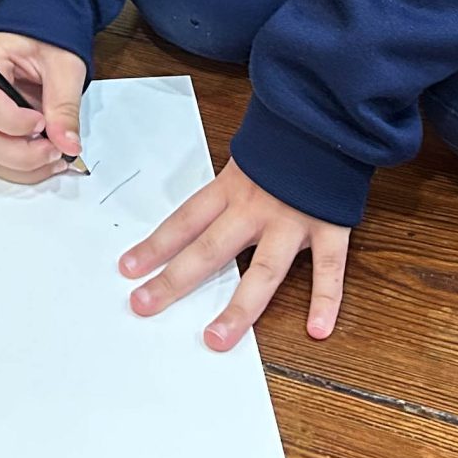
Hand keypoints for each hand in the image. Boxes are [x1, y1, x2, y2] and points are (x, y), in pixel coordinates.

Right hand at [0, 32, 87, 181]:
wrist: (42, 35)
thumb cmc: (46, 39)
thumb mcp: (64, 65)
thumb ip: (64, 105)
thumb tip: (67, 143)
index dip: (13, 122)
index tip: (42, 121)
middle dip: (23, 153)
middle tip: (56, 149)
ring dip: (25, 166)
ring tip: (56, 156)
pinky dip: (25, 168)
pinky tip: (48, 159)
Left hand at [121, 160, 350, 351]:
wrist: (329, 118)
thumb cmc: (284, 142)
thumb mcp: (247, 157)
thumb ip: (228, 188)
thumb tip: (200, 219)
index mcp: (231, 187)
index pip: (185, 220)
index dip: (156, 244)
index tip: (128, 268)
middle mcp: (255, 207)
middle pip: (210, 248)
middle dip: (175, 280)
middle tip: (144, 306)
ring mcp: (292, 219)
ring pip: (263, 270)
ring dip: (240, 308)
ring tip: (217, 339)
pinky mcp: (329, 225)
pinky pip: (328, 267)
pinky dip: (326, 299)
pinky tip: (317, 329)